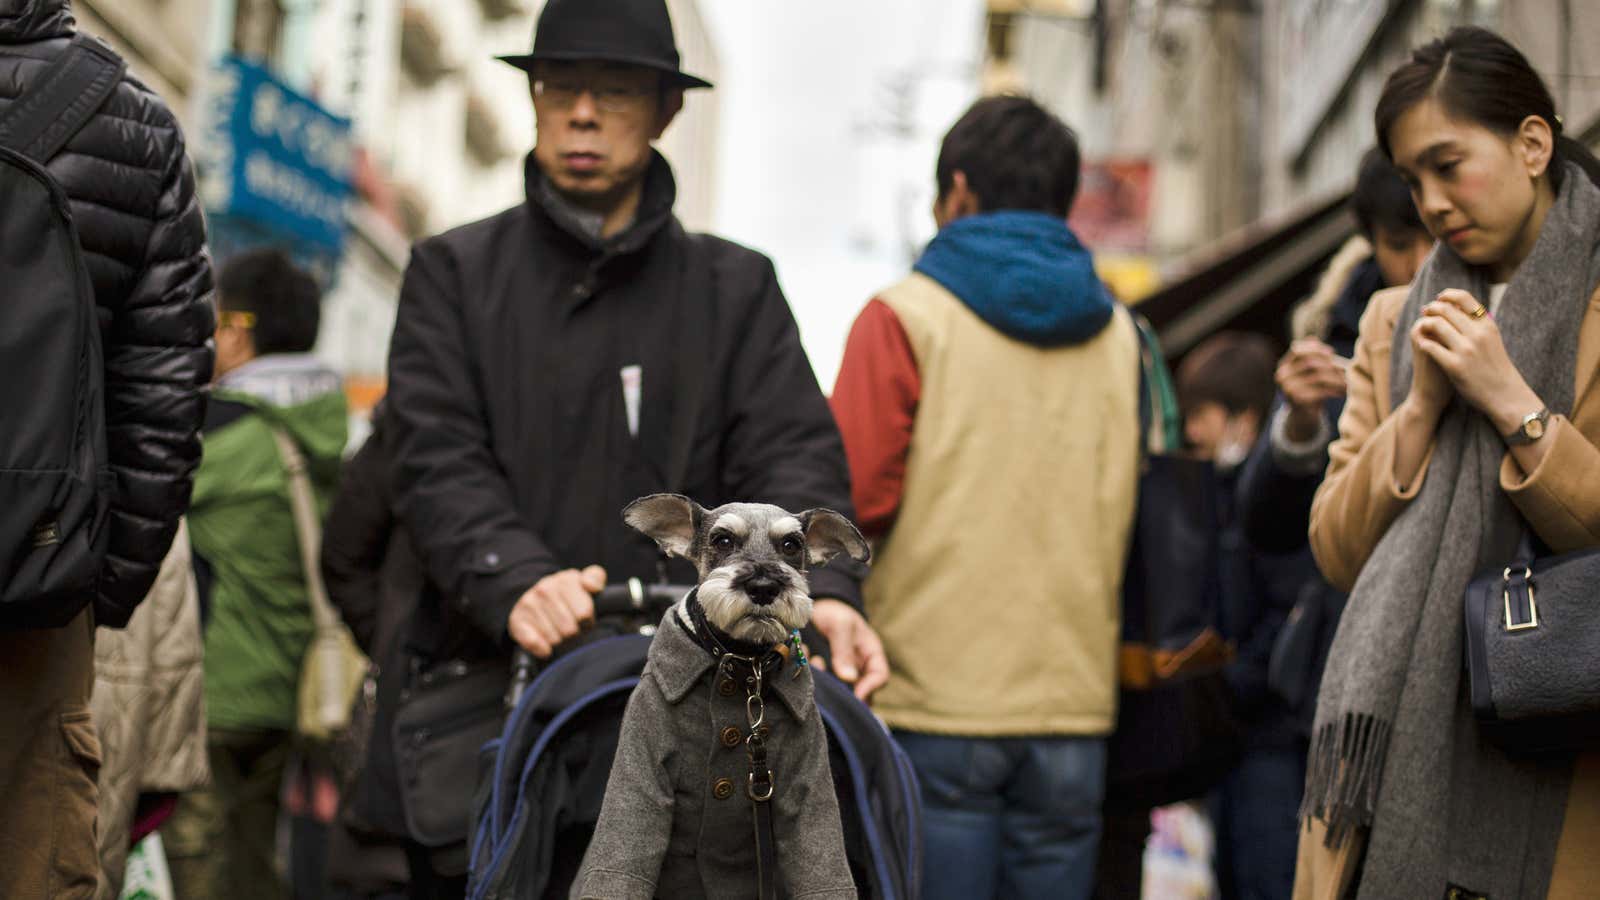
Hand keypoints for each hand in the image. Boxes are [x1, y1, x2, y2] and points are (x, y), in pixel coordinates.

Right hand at [507, 566, 604, 657]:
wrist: (530, 596)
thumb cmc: (564, 594)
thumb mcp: (582, 582)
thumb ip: (595, 578)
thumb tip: (592, 587)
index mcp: (565, 580)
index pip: (584, 613)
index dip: (587, 621)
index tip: (582, 617)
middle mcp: (545, 589)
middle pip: (570, 630)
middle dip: (574, 632)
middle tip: (569, 626)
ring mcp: (529, 604)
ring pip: (555, 640)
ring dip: (559, 640)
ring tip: (556, 630)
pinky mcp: (516, 621)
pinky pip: (533, 642)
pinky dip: (541, 648)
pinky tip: (544, 645)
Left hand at [808, 599, 889, 701]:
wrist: (815, 609)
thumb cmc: (835, 613)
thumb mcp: (841, 624)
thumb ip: (844, 650)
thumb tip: (849, 678)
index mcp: (870, 654)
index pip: (880, 676)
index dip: (871, 687)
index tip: (856, 695)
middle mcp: (858, 668)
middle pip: (860, 692)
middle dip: (844, 693)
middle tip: (830, 691)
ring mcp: (841, 674)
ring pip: (838, 691)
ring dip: (825, 684)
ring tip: (814, 663)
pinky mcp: (824, 676)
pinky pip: (819, 684)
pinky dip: (809, 675)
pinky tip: (803, 657)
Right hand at [1276, 339, 1346, 440]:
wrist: (1303, 415)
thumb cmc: (1309, 388)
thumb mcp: (1308, 371)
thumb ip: (1310, 355)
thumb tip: (1313, 338)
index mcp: (1283, 366)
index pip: (1297, 350)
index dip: (1315, 349)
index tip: (1331, 353)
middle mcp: (1282, 376)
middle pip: (1309, 363)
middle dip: (1330, 364)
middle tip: (1345, 370)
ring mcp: (1288, 389)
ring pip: (1317, 377)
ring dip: (1336, 379)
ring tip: (1347, 381)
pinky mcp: (1297, 401)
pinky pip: (1320, 391)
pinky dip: (1334, 391)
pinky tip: (1343, 392)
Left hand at [1415, 289, 1541, 431]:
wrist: (1505, 394)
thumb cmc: (1495, 366)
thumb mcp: (1492, 339)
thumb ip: (1477, 324)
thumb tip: (1458, 307)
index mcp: (1487, 325)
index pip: (1464, 298)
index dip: (1448, 295)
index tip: (1438, 298)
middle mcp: (1477, 334)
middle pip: (1446, 310)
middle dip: (1431, 309)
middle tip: (1424, 312)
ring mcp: (1466, 350)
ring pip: (1436, 325)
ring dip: (1425, 323)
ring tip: (1421, 327)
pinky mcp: (1455, 366)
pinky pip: (1431, 347)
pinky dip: (1423, 342)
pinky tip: (1421, 343)